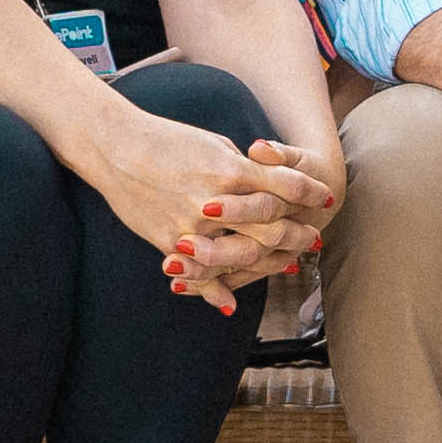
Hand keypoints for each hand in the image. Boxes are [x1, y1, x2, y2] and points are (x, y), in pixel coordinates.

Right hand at [159, 130, 343, 313]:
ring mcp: (194, 226)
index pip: (285, 185)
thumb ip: (243, 169)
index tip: (326, 197)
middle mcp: (217, 200)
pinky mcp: (170, 242)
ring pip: (243, 254)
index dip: (309, 192)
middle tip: (313, 239)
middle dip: (297, 234)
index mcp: (232, 169)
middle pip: (272, 226)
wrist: (116, 148)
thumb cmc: (167, 140)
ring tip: (288, 263)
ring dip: (270, 262)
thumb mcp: (214, 144)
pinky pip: (201, 274)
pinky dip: (218, 291)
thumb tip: (269, 185)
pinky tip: (231, 302)